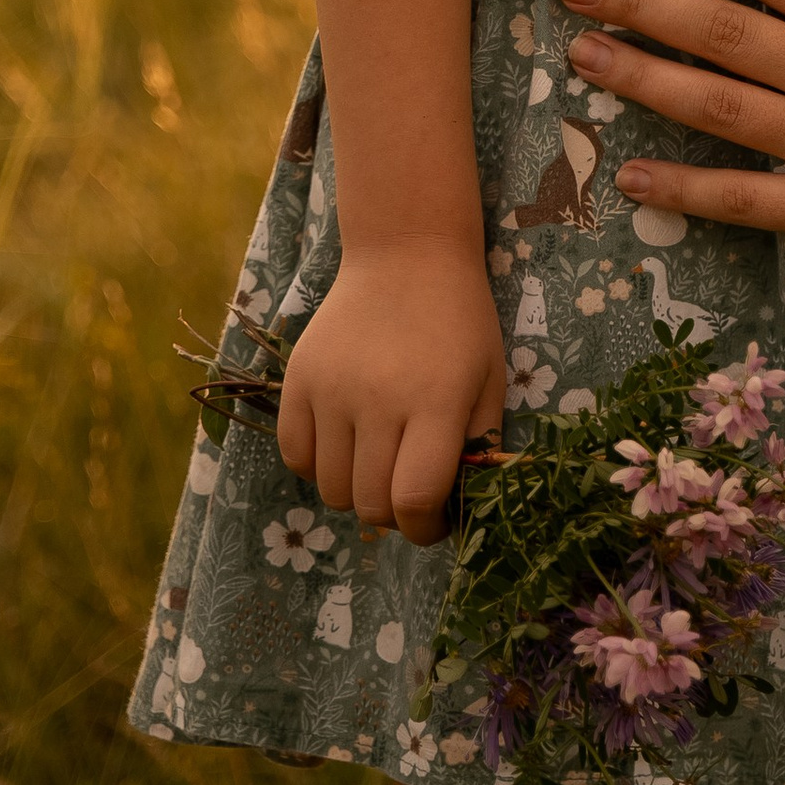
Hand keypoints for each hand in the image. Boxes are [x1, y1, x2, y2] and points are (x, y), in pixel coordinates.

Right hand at [274, 239, 509, 543]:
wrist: (406, 254)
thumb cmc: (459, 321)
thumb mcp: (490, 380)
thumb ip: (477, 447)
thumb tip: (455, 509)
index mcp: (436, 402)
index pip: (415, 500)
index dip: (425, 529)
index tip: (433, 523)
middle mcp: (378, 400)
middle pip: (370, 504)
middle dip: (393, 514)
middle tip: (407, 490)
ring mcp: (331, 390)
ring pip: (331, 489)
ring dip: (356, 490)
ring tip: (378, 460)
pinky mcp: (297, 380)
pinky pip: (295, 457)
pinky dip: (318, 464)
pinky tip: (344, 440)